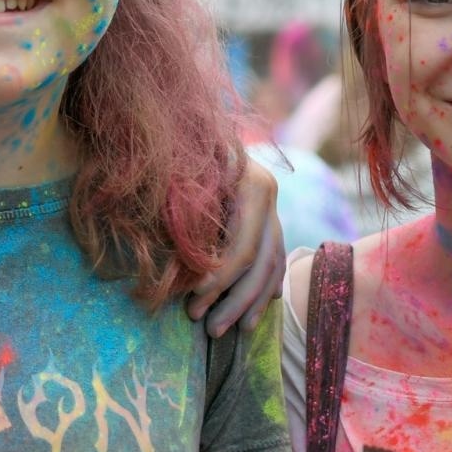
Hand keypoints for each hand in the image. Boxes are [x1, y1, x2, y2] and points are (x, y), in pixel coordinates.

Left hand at [188, 159, 284, 335]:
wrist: (185, 120)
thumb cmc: (176, 154)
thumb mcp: (178, 183)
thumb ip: (186, 220)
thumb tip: (184, 270)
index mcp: (252, 184)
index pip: (243, 247)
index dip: (220, 279)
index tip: (193, 298)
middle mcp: (268, 195)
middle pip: (261, 261)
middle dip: (236, 300)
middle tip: (210, 329)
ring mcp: (272, 206)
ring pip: (271, 264)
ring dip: (252, 302)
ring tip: (232, 331)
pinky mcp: (268, 216)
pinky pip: (275, 257)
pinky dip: (266, 285)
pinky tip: (260, 309)